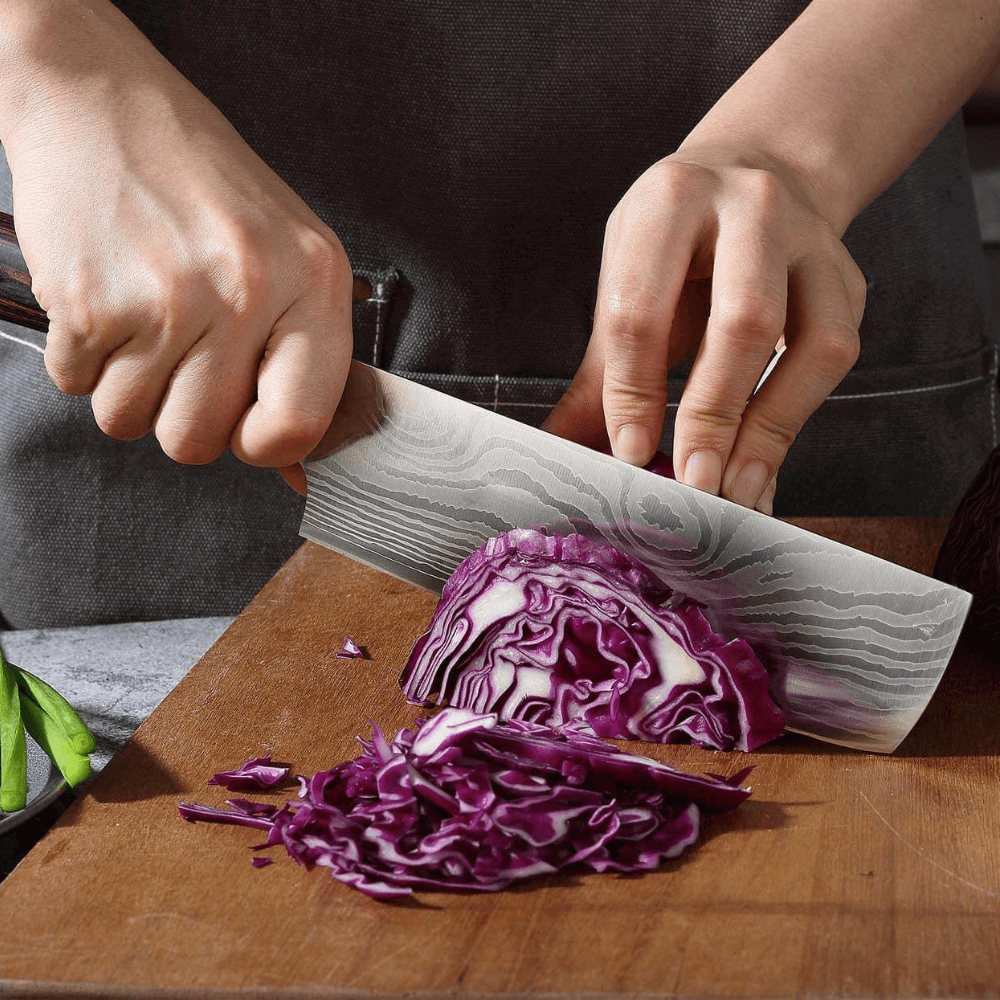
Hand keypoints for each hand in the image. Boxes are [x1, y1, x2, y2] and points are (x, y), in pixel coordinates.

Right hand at [2, 1, 351, 472]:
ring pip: (130, 422)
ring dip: (128, 386)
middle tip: (182, 357)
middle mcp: (244, 292)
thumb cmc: (205, 187)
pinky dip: (83, 359)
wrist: (102, 101)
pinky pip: (77, 387)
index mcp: (311, 283)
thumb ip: (303, 353)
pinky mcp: (88, 299)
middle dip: (181, 416)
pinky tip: (107, 300)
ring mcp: (165, 297)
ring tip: (144, 319)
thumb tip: (296, 465)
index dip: (262, 444)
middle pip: (199, 442)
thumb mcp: (290, 253)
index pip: (298, 427)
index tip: (246, 425)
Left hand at [543, 144, 865, 512]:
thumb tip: (558, 452)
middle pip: (743, 322)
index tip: (631, 454)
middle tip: (693, 484)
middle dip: (714, 413)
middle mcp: (750, 208)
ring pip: (812, 343)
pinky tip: (763, 464)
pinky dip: (796, 421)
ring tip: (735, 491)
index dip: (635, 390)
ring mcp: (811, 241)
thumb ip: (598, 373)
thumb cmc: (676, 244)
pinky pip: (835, 357)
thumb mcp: (625, 281)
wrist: (759, 172)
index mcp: (668, 202)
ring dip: (769, 429)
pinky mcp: (848, 279)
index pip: (643, 309)